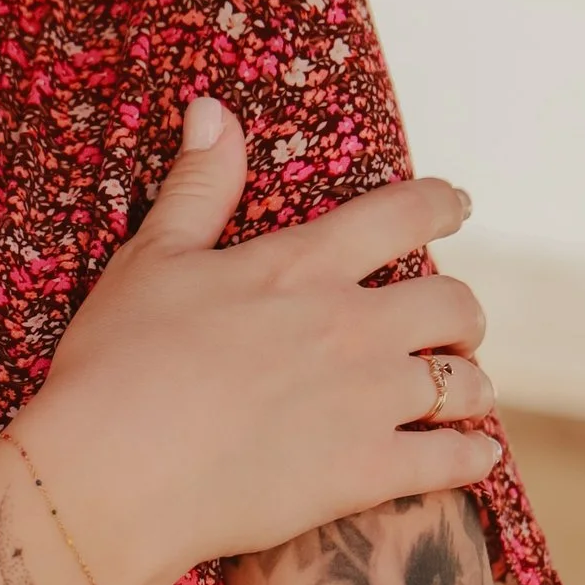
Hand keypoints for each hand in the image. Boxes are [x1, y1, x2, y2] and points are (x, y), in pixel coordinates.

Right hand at [25, 95, 499, 584]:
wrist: (111, 475)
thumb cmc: (118, 363)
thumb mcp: (152, 258)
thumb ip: (199, 186)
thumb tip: (214, 109)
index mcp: (302, 266)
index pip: (402, 213)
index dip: (441, 203)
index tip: (458, 205)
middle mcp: (352, 326)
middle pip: (453, 303)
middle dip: (461, 311)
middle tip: (450, 325)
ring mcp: (367, 402)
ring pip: (464, 383)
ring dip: (469, 384)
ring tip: (459, 393)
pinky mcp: (366, 473)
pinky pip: (453, 461)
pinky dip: (471, 457)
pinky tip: (472, 457)